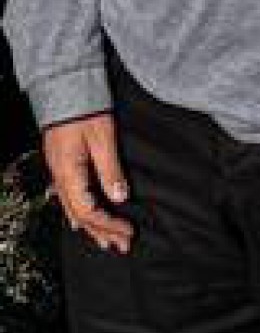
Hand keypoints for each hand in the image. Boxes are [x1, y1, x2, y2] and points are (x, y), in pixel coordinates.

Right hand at [44, 112, 132, 255]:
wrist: (65, 87)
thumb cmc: (85, 110)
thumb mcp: (103, 139)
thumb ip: (110, 170)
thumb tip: (119, 198)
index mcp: (69, 173)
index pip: (89, 211)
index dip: (109, 224)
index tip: (128, 231)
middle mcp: (60, 176)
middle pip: (80, 214)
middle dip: (101, 231)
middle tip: (121, 245)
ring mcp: (58, 171)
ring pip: (72, 208)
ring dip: (91, 226)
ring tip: (105, 241)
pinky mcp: (61, 165)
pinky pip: (68, 197)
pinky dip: (78, 212)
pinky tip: (81, 221)